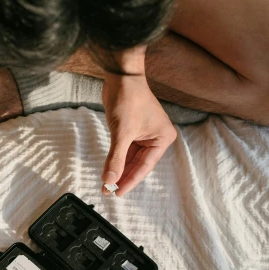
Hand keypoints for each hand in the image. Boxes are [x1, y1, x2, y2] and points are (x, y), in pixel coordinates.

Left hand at [100, 46, 175, 196]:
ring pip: (130, 157)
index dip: (130, 181)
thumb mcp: (122, 132)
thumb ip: (115, 158)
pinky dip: (117, 158)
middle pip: (138, 164)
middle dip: (122, 176)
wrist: (121, 76)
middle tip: (108, 191)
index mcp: (162, 138)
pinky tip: (108, 169)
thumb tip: (109, 179)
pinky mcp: (132, 129)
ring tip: (106, 183)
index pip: (145, 166)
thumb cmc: (128, 99)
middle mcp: (156, 138)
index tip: (117, 193)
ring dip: (118, 169)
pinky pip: (125, 149)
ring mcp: (144, 134)